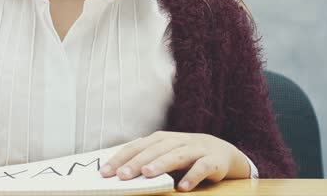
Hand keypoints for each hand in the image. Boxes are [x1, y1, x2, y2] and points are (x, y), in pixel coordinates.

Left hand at [99, 131, 248, 191]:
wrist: (221, 151)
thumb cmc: (184, 155)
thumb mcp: (164, 154)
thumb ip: (145, 159)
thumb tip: (117, 172)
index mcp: (161, 139)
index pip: (136, 147)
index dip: (120, 158)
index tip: (105, 172)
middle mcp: (176, 141)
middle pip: (154, 150)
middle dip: (136, 162)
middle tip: (122, 175)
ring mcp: (195, 149)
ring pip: (176, 155)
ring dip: (161, 165)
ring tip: (148, 175)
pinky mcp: (213, 161)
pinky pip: (202, 168)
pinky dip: (192, 176)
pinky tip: (182, 188)